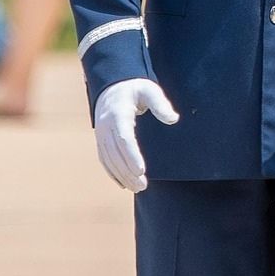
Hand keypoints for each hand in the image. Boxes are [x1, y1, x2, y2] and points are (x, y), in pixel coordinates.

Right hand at [93, 78, 178, 192]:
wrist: (113, 87)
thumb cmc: (136, 89)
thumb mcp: (150, 90)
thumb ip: (161, 103)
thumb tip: (173, 119)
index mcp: (118, 113)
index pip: (124, 138)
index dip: (132, 156)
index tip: (141, 171)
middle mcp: (106, 126)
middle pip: (115, 153)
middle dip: (128, 171)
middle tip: (143, 186)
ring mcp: (101, 134)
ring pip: (109, 159)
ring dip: (121, 176)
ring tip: (138, 188)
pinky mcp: (100, 140)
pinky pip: (104, 159)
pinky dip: (112, 173)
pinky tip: (123, 184)